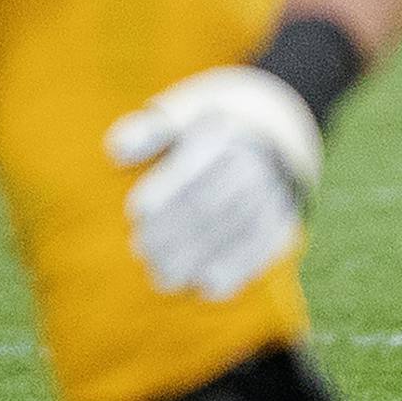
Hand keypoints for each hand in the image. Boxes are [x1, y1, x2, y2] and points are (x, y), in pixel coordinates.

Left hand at [106, 66, 322, 301]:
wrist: (274, 128)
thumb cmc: (210, 127)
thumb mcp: (182, 114)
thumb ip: (149, 132)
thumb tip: (116, 152)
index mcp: (227, 132)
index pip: (195, 166)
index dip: (164, 192)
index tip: (135, 211)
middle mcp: (256, 162)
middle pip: (211, 205)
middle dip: (172, 233)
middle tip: (140, 250)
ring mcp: (274, 193)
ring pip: (236, 232)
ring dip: (197, 259)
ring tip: (161, 277)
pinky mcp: (285, 219)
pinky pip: (264, 249)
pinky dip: (237, 271)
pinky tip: (206, 286)